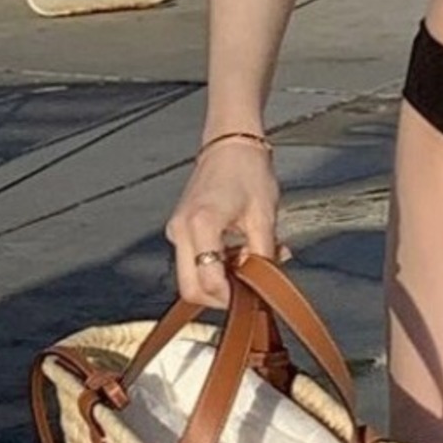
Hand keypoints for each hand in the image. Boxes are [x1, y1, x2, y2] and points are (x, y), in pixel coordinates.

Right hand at [165, 140, 280, 307]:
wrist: (231, 143)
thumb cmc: (248, 171)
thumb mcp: (264, 216)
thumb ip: (263, 255)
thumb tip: (264, 286)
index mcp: (201, 225)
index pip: (208, 281)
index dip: (231, 297)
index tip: (253, 299)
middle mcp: (181, 230)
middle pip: (191, 288)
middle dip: (222, 296)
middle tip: (251, 289)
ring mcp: (177, 230)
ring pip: (191, 277)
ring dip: (221, 280)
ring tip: (251, 262)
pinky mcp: (181, 229)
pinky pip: (193, 260)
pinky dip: (216, 265)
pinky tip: (240, 253)